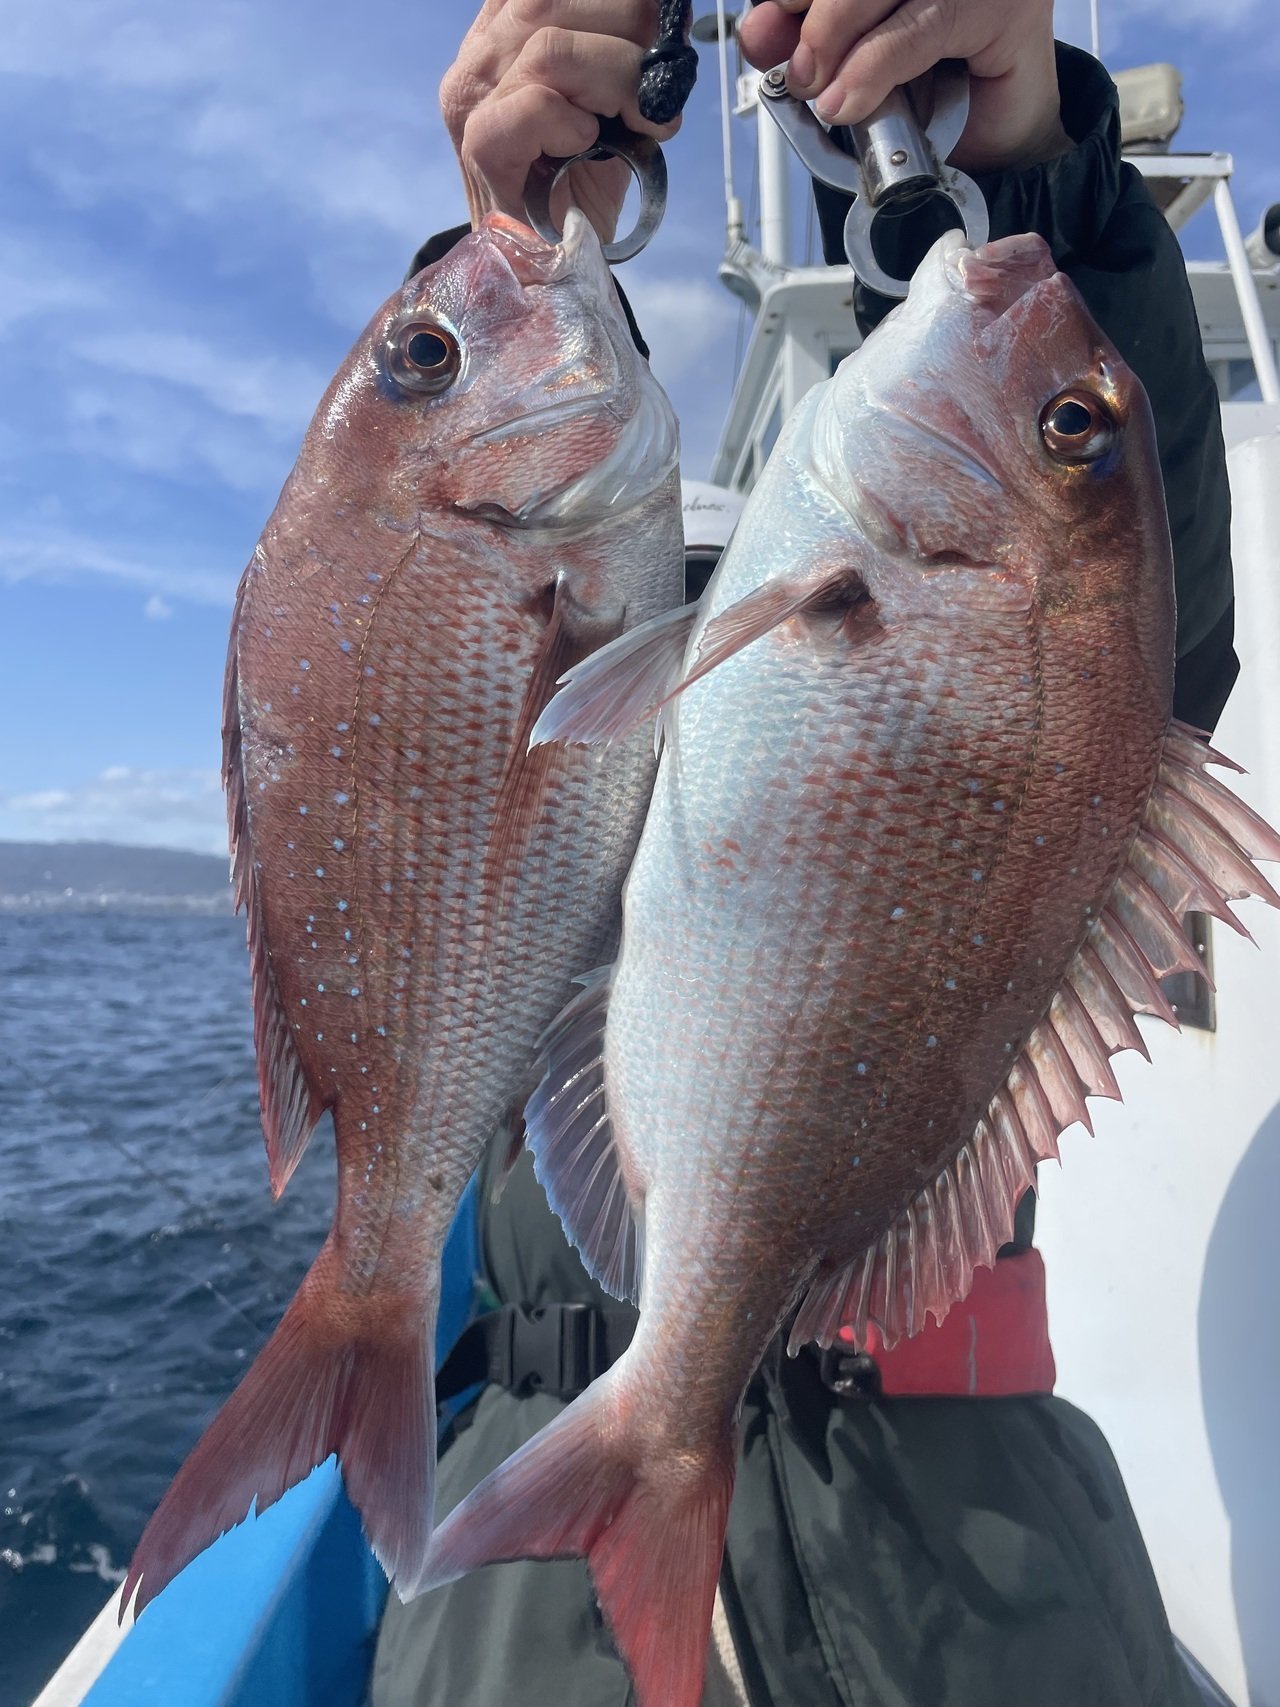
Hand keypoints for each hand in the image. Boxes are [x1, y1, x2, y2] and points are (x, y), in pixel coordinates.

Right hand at [441, 0, 681, 242]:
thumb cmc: (580, 192)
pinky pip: (536, 101)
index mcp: (504, 32)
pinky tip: (589, 145)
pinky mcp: (479, 145)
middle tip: (656, 92)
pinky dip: (576, 121)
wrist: (552, 273)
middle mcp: (480, 57)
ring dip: (616, 81)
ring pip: (551, 46)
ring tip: (638, 123)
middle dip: (628, 35)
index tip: (659, 31)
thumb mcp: (608, 100)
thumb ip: (619, 51)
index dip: (615, 2)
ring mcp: (473, 100)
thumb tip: (670, 12)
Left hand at [737, 0, 1071, 173]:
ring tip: (824, 93)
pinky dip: (876, 65)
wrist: (999, 138)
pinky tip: (848, 100)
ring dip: (837, 38)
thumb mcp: (855, 65)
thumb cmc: (934, 97)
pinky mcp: (1004, 5)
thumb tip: (757, 29)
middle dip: (815, 20)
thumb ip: (808, 42)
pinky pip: (922, 26)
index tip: (768, 24)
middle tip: (801, 73)